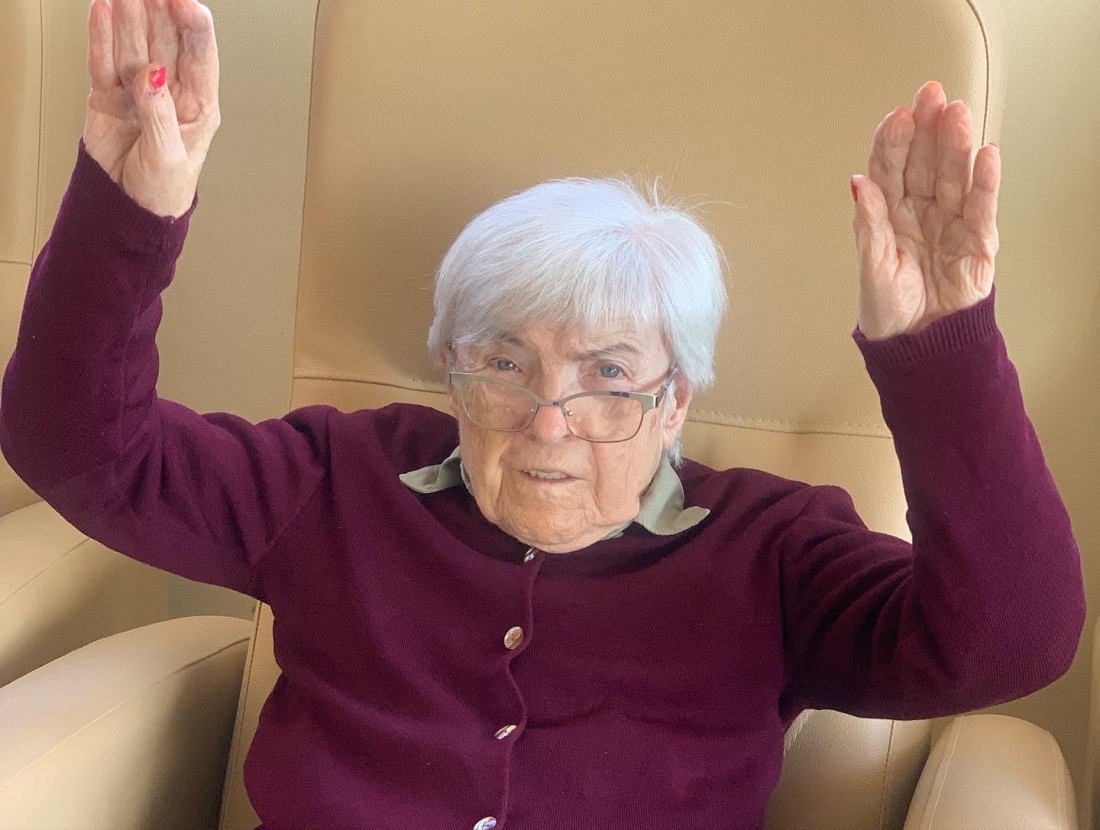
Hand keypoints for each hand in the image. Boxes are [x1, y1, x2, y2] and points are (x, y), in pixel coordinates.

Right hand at [83, 0, 219, 217]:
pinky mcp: (108, 95)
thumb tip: (151, 73)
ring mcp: (138, 90)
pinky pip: (104, 60)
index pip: (200, 57)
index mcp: (199, 106)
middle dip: (158, 9)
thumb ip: (159, 114)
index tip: (184, 2)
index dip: (194, 26)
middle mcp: (170, 92)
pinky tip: (101, 10)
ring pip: (134, 44)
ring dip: (129, 16)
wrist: (128, 211)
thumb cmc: (163, 190)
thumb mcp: (168, 158)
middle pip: (166, 40)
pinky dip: (100, 36)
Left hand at [851, 81, 1000, 339]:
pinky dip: (985, 182)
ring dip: (956, 144)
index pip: (891, 169)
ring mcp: (950, 223)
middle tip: (931, 94)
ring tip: (957, 114)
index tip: (897, 115)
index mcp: (889, 215)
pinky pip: (981, 207)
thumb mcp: (871, 266)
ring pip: (954, 176)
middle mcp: (920, 212)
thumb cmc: (889, 308)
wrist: (917, 345)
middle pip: (926, 162)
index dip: (894, 141)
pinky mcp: (977, 242)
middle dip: (928, 128)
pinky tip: (986, 154)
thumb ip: (868, 224)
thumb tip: (857, 182)